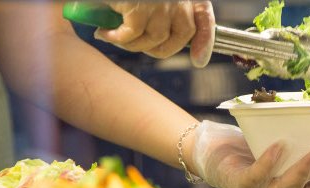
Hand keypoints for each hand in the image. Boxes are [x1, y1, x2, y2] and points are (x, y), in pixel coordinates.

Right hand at [94, 1, 214, 64]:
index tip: (198, 60)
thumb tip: (194, 57)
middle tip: (134, 45)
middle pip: (183, 34)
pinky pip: (133, 34)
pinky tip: (104, 32)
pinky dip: (117, 38)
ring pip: (156, 39)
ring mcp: (161, 1)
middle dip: (159, 49)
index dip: (204, 40)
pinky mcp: (140, 5)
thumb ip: (163, 18)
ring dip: (133, 45)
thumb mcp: (145, 2)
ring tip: (114, 37)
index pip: (202, 15)